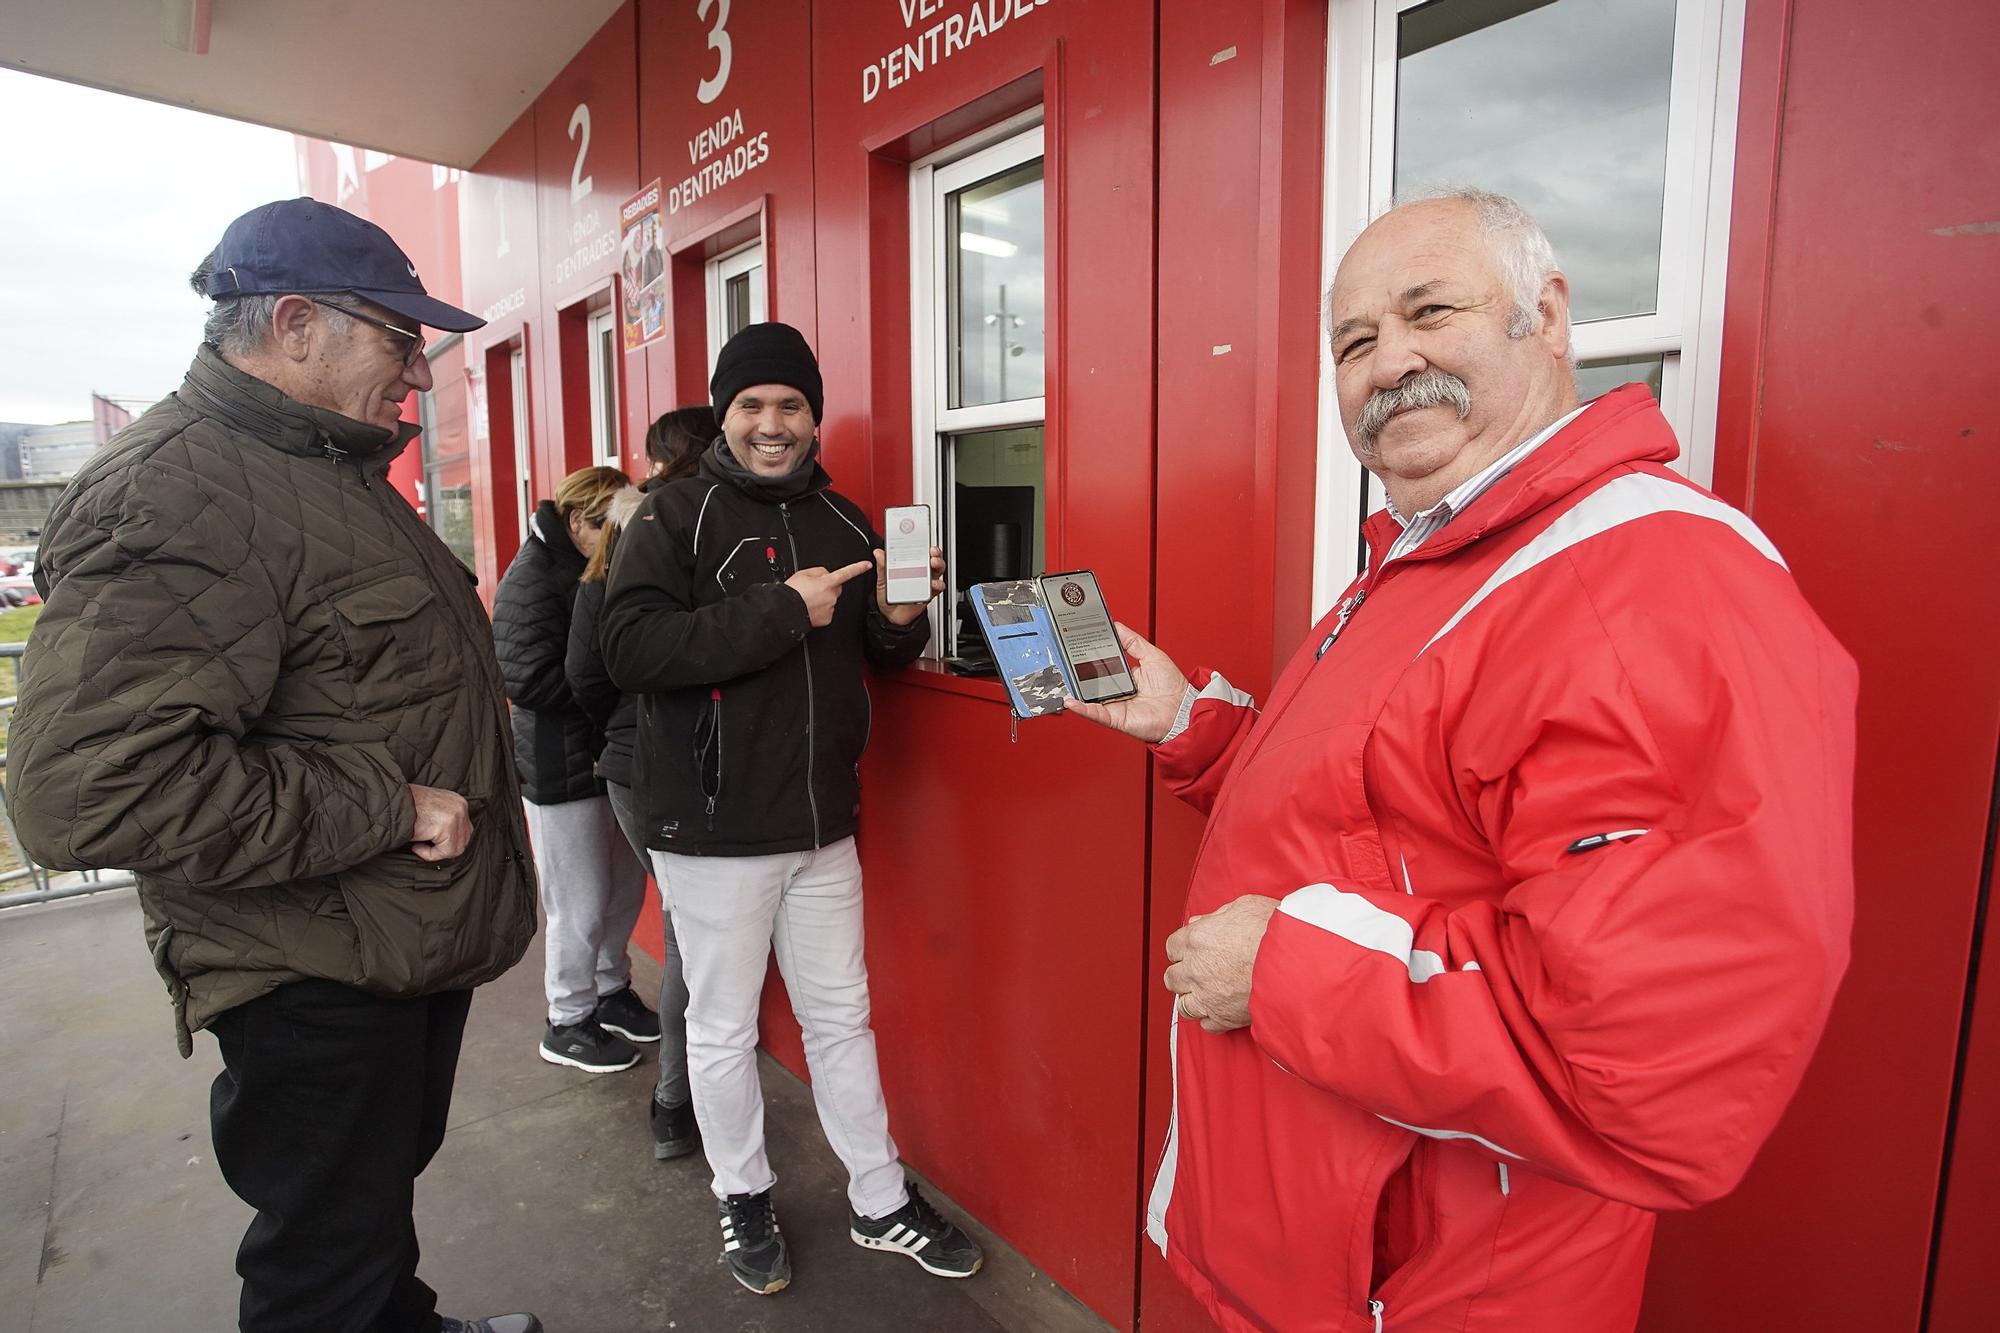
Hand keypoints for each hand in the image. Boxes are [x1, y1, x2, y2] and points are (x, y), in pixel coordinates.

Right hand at [409, 784, 471, 861]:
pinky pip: (444, 852)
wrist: (390, 803)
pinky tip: (416, 847)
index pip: (464, 830)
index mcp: (457, 801)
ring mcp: (456, 816)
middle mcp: (460, 806)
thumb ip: (443, 821)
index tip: (430, 844)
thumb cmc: (404, 808)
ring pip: (455, 849)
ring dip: (435, 852)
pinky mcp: (447, 826)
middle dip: (445, 849)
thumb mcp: (430, 809)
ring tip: (418, 845)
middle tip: (425, 846)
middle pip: (463, 839)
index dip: (448, 842)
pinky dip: (429, 854)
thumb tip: (447, 841)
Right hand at [785, 560, 874, 627]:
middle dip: (828, 587)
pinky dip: (821, 610)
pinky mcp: (827, 618)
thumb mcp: (803, 574)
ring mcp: (830, 607)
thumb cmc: (792, 593)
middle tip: (813, 590)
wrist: (786, 611)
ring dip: (823, 599)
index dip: (858, 568)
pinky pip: (827, 611)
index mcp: (827, 582)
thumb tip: (825, 574)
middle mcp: (831, 595)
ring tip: (809, 600)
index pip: (846, 573)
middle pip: (836, 588)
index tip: (867, 565)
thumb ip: (819, 571)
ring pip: (831, 600)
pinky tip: (811, 608)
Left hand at [873, 545, 944, 624]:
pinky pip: (938, 588)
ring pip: (938, 570)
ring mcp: (925, 582)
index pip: (919, 551)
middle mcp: (920, 572)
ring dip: (938, 565)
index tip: (922, 538)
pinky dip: (937, 584)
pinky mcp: (928, 594)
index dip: (922, 543)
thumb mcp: (883, 579)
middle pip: (933, 558)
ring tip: (933, 563)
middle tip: (931, 551)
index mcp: (910, 565)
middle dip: (935, 552)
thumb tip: (879, 553)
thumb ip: (883, 566)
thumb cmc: (889, 595)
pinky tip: (933, 583)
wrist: (890, 615)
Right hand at [1062, 621, 1191, 742]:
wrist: (1183, 710)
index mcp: (1124, 675)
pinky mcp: (1115, 717)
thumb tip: (1117, 626)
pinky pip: (1096, 713)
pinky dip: (1082, 708)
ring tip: (1061, 678)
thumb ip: (1133, 641)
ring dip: (1074, 689)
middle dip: (1076, 670)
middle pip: (1091, 680)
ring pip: (1089, 697)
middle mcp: (1117, 691)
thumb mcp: (1152, 655)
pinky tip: (1071, 701)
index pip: (1101, 664)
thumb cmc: (1173, 687)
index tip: (1077, 643)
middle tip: (1064, 658)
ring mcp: (1114, 704)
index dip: (1089, 655)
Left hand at [1165, 895, 1280, 1031]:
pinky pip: (1206, 1025)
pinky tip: (1223, 1009)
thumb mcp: (1245, 906)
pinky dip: (1212, 1019)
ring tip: (1209, 993)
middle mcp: (1196, 969)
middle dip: (1184, 974)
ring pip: (1184, 1005)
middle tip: (1200, 972)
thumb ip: (1217, 915)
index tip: (1193, 951)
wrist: (1297, 961)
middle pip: (1172, 978)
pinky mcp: (1224, 1018)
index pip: (1172, 947)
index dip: (1183, 949)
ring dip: (1194, 998)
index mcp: (1197, 939)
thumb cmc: (1275, 930)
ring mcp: (1208, 996)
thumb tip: (1201, 921)